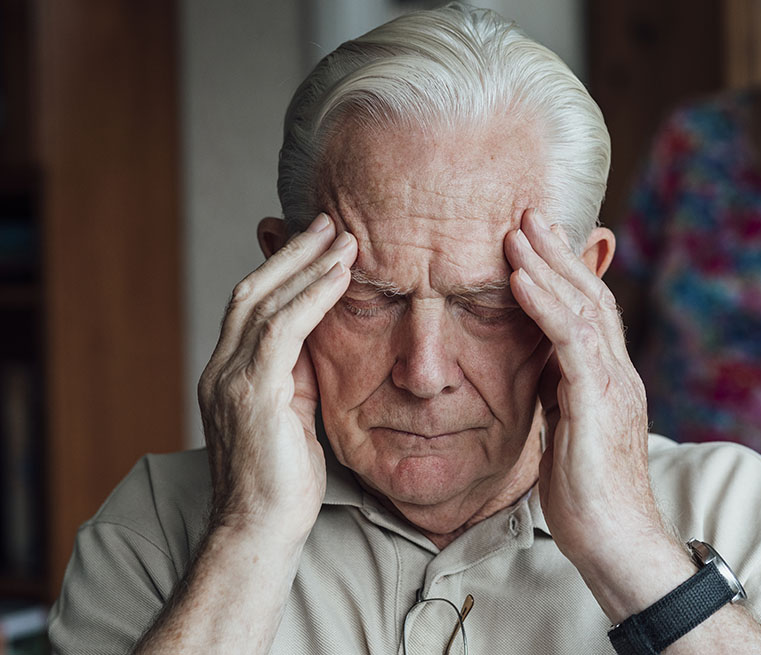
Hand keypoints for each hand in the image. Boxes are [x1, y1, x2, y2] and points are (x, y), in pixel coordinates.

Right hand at [197, 214, 355, 541]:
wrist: (259, 532)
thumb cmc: (283, 483)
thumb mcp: (294, 416)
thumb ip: (299, 376)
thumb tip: (321, 340)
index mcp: (230, 374)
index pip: (251, 305)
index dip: (281, 268)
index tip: (314, 240)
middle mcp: (221, 369)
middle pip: (252, 290)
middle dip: (291, 252)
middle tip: (329, 221)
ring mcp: (230, 380)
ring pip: (263, 300)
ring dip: (307, 264)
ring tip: (343, 236)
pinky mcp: (251, 393)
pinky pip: (282, 328)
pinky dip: (312, 296)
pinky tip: (340, 275)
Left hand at [503, 210, 662, 565]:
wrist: (617, 547)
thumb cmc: (589, 501)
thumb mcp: (567, 435)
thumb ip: (561, 395)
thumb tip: (540, 369)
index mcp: (610, 382)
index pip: (591, 313)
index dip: (566, 273)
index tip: (536, 239)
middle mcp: (620, 375)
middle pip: (592, 297)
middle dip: (558, 253)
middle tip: (528, 213)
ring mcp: (614, 387)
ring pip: (585, 309)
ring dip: (548, 266)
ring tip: (517, 231)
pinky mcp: (599, 405)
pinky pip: (571, 342)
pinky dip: (546, 304)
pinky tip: (520, 279)